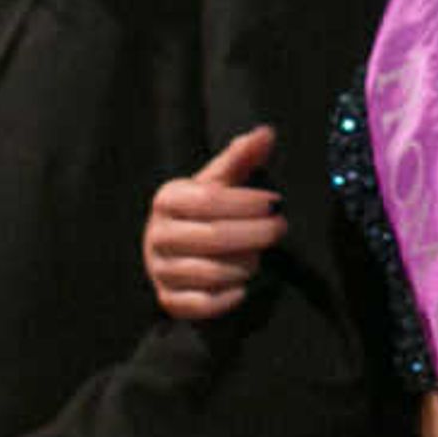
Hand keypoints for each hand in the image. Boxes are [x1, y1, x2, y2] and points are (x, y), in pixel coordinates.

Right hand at [144, 126, 282, 320]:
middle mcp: (156, 234)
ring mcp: (159, 270)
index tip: (276, 202)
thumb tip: (267, 132)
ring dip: (245, 265)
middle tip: (281, 228)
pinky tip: (243, 285)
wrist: (175, 254)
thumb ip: (242, 158)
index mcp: (167, 199)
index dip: (247, 202)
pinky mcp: (168, 300)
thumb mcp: (219, 183)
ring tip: (259, 255)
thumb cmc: (203, 212)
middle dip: (256, 233)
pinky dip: (229, 297)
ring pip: (211, 272)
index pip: (209, 199)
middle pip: (213, 237)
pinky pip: (203, 304)